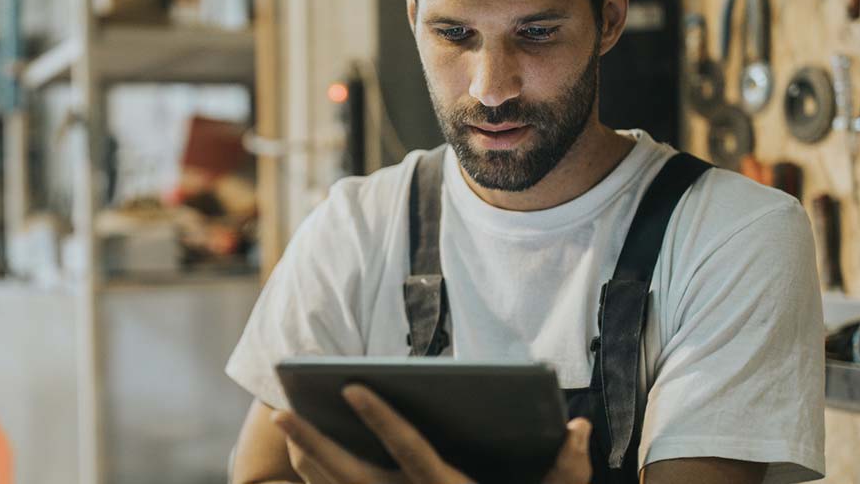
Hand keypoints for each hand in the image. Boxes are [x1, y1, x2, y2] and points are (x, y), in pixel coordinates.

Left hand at [271, 384, 593, 483]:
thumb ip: (568, 467)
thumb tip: (578, 427)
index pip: (410, 450)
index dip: (381, 418)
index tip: (352, 385)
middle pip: (352, 477)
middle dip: (314, 444)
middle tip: (282, 411)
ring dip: (309, 460)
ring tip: (286, 421)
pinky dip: (320, 480)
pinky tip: (305, 457)